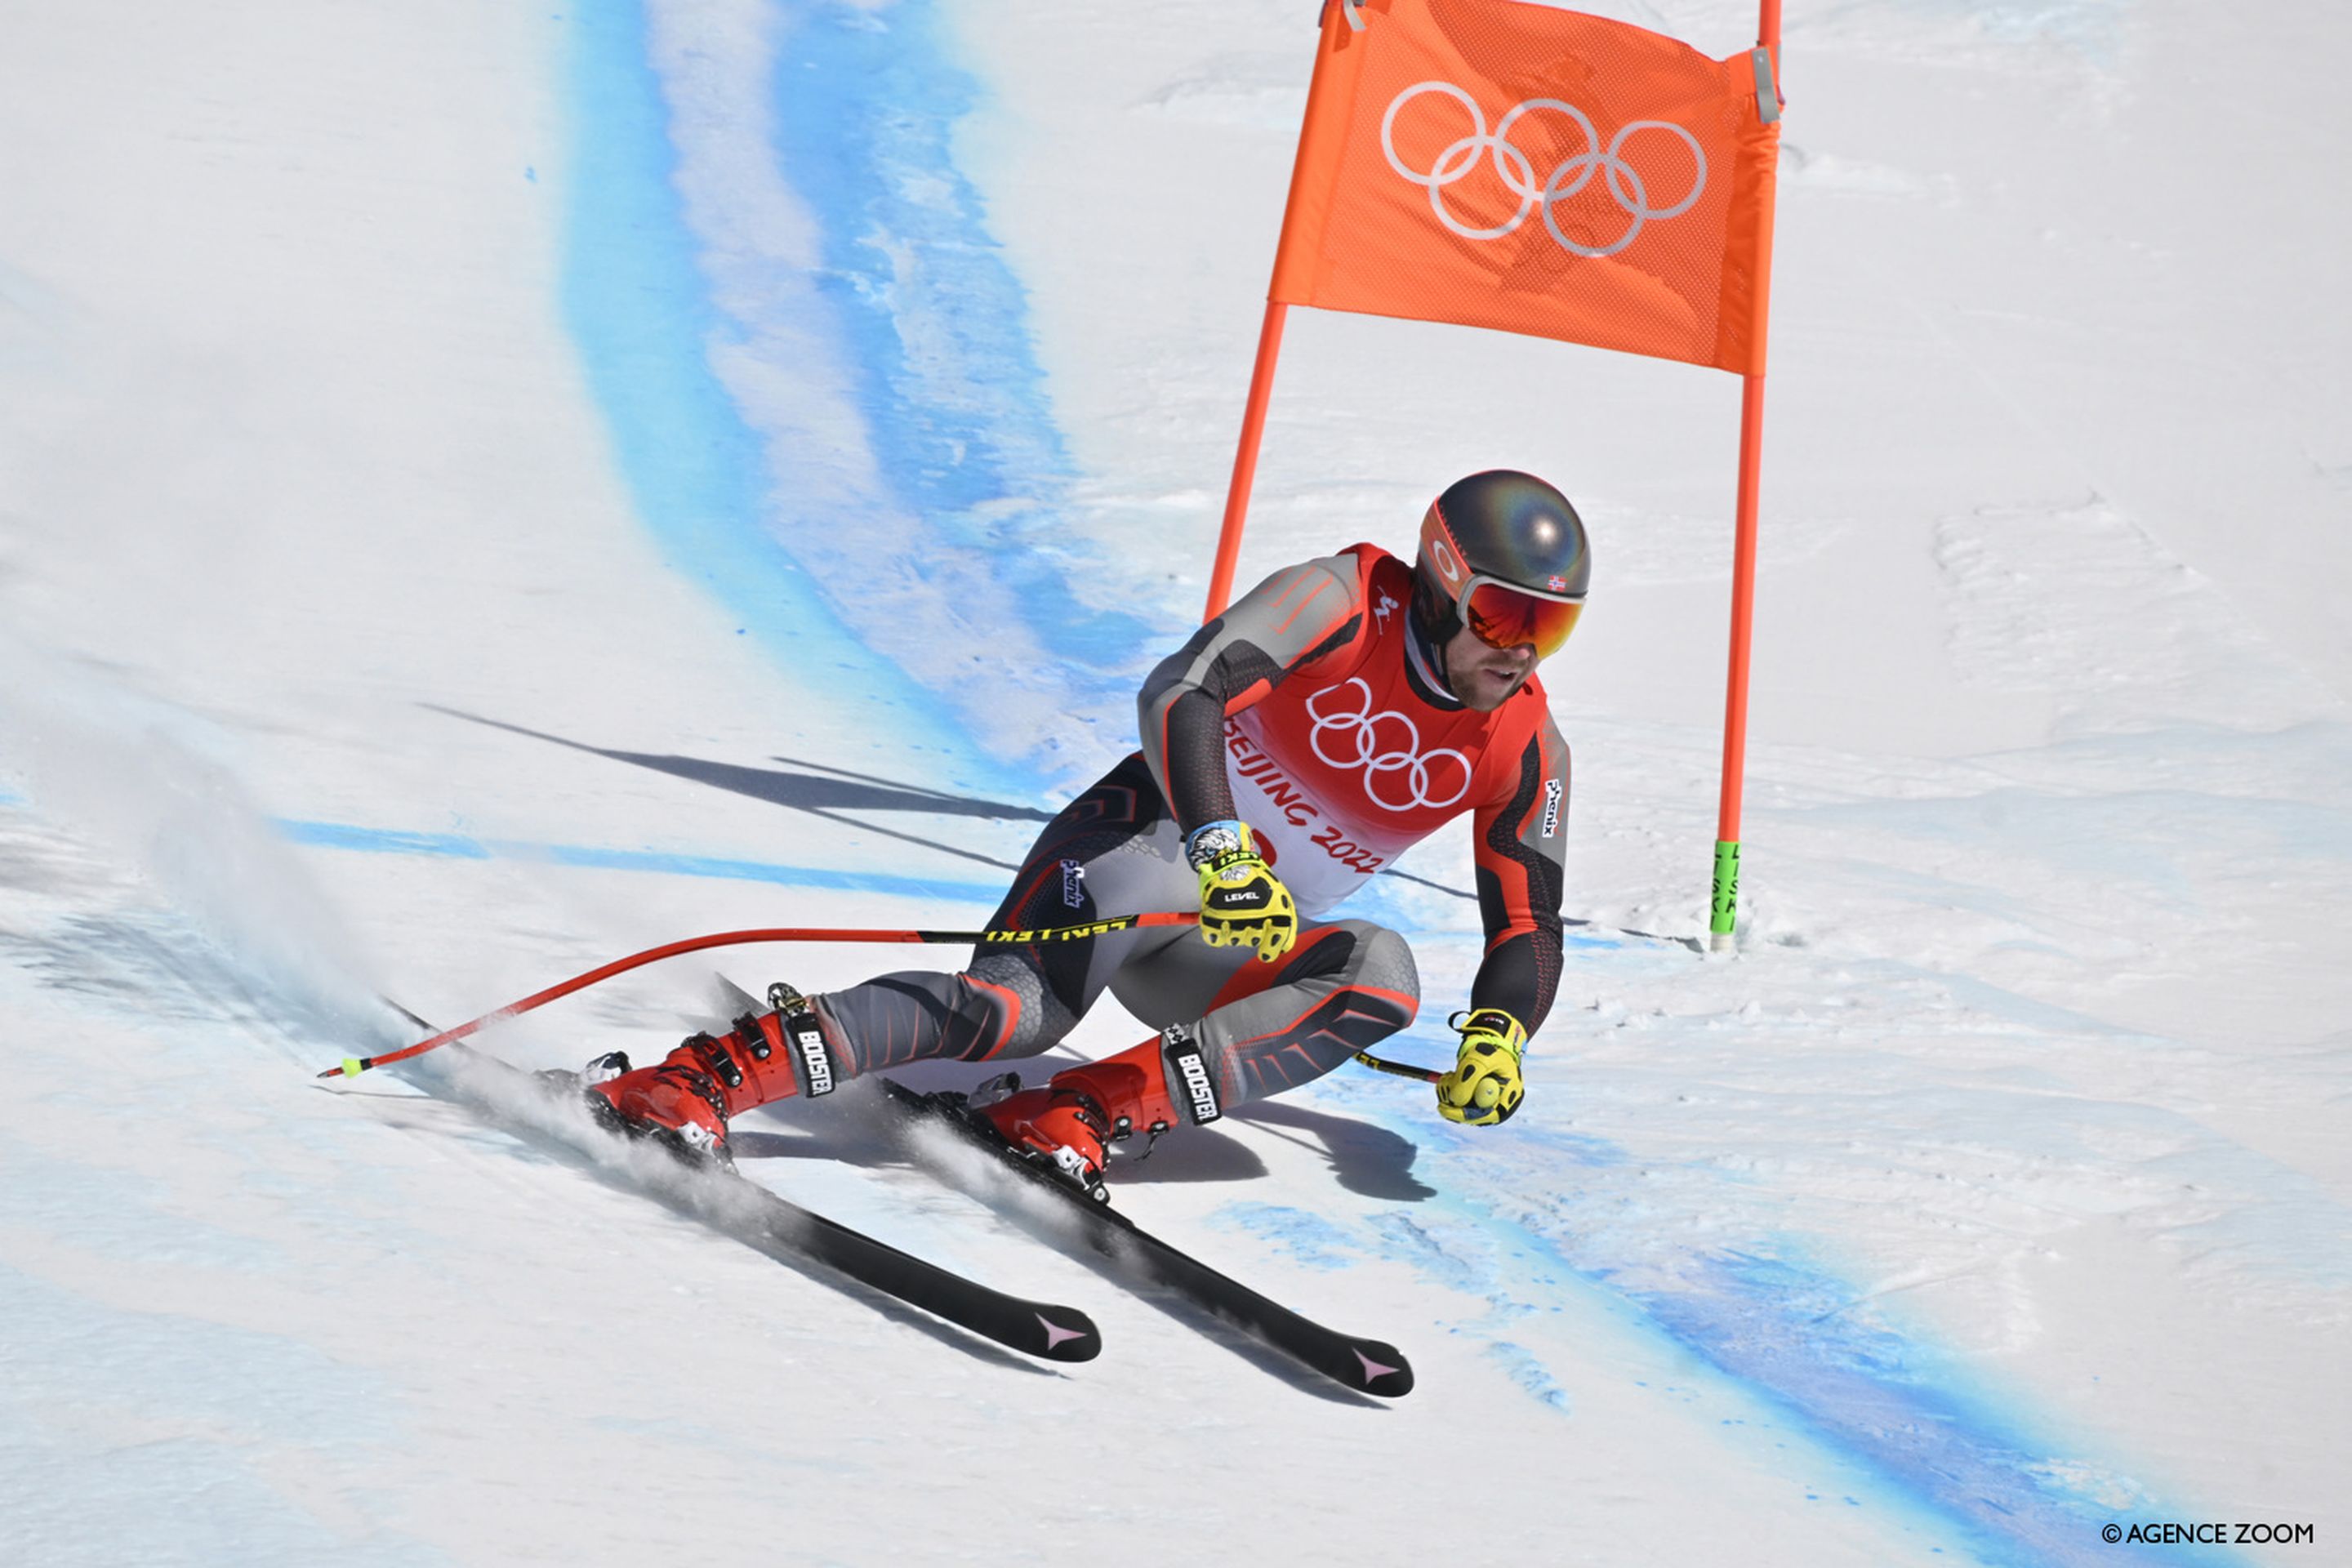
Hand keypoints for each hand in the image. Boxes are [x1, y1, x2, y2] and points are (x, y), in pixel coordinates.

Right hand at [1185, 820, 1297, 963]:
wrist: (1229, 859)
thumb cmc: (1256, 878)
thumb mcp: (1279, 895)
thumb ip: (1286, 922)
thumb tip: (1284, 947)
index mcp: (1275, 911)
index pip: (1276, 941)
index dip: (1271, 949)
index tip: (1266, 953)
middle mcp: (1255, 917)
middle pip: (1253, 941)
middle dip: (1251, 931)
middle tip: (1247, 914)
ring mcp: (1233, 918)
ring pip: (1235, 941)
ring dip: (1234, 930)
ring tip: (1234, 912)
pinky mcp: (1213, 917)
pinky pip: (1215, 939)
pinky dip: (1217, 934)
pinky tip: (1221, 922)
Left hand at [1436, 1008, 1525, 1125]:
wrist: (1490, 1042)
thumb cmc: (1489, 1049)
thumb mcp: (1480, 1058)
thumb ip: (1470, 1078)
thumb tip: (1456, 1101)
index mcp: (1508, 1096)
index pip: (1487, 1115)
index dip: (1464, 1114)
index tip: (1444, 1108)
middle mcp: (1498, 1104)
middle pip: (1472, 1115)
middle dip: (1453, 1101)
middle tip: (1442, 1083)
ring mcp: (1485, 1103)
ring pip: (1462, 1108)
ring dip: (1449, 1092)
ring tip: (1450, 1074)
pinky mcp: (1473, 1100)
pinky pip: (1457, 1103)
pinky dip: (1448, 1090)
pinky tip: (1450, 1077)